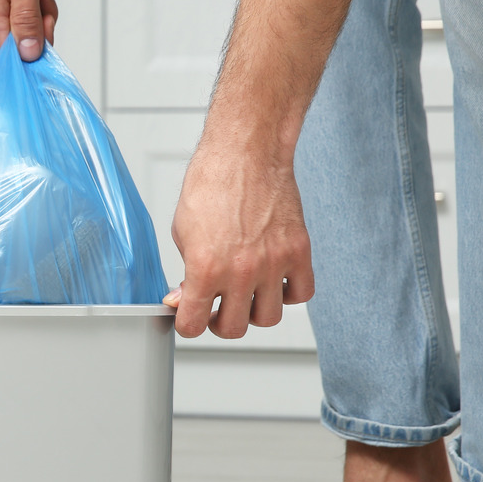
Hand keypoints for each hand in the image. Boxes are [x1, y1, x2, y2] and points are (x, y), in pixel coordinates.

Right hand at [0, 0, 56, 61]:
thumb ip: (27, 20)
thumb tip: (27, 54)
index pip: (11, 56)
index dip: (34, 46)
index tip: (45, 24)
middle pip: (19, 42)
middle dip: (40, 22)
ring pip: (23, 28)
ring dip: (38, 9)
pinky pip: (19, 14)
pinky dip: (32, 2)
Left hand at [165, 138, 314, 338]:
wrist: (246, 152)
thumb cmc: (212, 183)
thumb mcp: (182, 231)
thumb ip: (185, 271)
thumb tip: (183, 298)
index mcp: (205, 267)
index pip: (193, 324)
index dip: (187, 323)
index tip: (190, 317)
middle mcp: (241, 271)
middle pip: (233, 329)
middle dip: (219, 322)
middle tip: (216, 307)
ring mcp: (273, 264)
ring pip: (268, 318)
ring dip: (253, 311)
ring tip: (244, 294)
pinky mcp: (298, 252)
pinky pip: (300, 294)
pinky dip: (287, 293)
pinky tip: (273, 280)